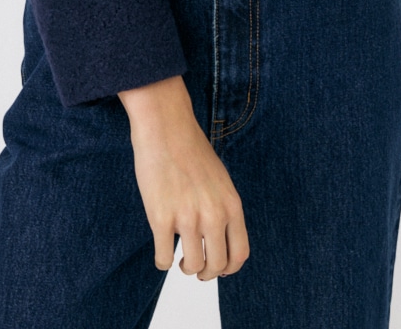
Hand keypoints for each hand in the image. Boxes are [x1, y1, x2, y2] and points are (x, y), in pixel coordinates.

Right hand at [120, 76, 249, 279]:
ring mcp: (187, 218)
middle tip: (195, 267)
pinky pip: (163, 258)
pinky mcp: (161, 218)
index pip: (240, 254)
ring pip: (192, 266)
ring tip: (179, 260)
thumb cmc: (190, 149)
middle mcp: (213, 215)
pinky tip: (161, 251)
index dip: (229, 268)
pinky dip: (162, 261)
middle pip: (217, 265)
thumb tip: (220, 237)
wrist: (166, 127)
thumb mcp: (220, 179)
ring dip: (185, 267)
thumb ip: (223, 207)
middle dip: (206, 272)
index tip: (218, 267)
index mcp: (231, 205)